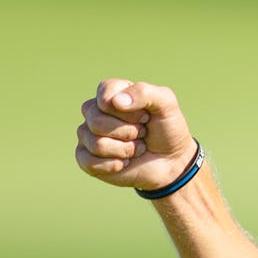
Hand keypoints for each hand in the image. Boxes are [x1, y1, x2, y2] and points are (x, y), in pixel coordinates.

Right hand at [76, 79, 196, 192]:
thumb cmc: (167, 129)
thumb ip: (144, 93)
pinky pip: (89, 163)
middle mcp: (94, 111)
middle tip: (142, 133)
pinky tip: (124, 162)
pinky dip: (114, 165)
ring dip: (125, 150)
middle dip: (128, 132)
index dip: (128, 112)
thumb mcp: (166, 104)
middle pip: (96, 121)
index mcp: (111, 93)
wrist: (171, 162)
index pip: (104, 98)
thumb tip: (115, 102)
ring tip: (136, 148)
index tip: (145, 116)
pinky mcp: (86, 158)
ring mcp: (88, 135)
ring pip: (96, 144)